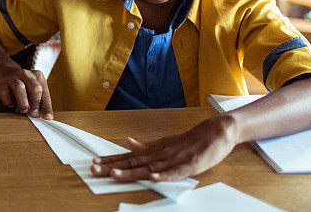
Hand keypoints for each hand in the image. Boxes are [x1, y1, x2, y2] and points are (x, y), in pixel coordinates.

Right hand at [0, 60, 52, 118]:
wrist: (4, 70)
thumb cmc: (22, 83)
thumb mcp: (33, 88)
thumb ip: (38, 100)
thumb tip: (42, 116)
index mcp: (38, 76)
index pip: (45, 92)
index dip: (47, 106)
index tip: (48, 117)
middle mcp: (26, 74)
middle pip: (35, 88)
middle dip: (36, 103)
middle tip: (35, 115)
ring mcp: (13, 77)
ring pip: (20, 88)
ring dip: (23, 101)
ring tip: (24, 110)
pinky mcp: (2, 82)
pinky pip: (5, 94)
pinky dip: (9, 101)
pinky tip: (11, 102)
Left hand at [90, 114, 237, 181]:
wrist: (215, 132)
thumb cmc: (190, 141)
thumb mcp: (165, 143)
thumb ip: (146, 147)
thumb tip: (127, 143)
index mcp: (154, 150)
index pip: (129, 156)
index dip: (111, 160)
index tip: (94, 163)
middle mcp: (161, 154)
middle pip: (133, 162)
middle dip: (113, 166)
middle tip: (94, 169)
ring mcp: (174, 159)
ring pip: (150, 167)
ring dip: (131, 171)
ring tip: (114, 174)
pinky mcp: (190, 165)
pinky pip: (175, 172)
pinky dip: (164, 175)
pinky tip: (152, 178)